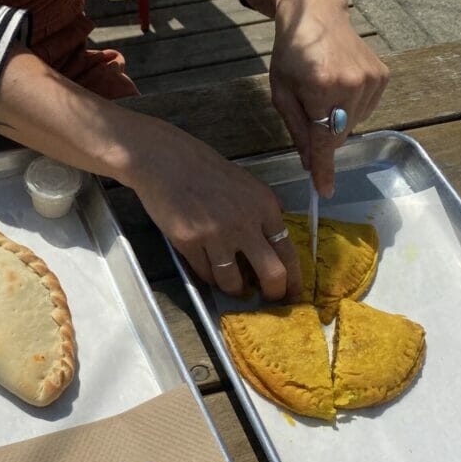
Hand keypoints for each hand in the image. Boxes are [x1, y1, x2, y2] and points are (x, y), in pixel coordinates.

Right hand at [130, 119, 301, 300]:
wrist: (167, 162)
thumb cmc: (206, 171)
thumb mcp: (247, 185)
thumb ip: (263, 211)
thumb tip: (275, 238)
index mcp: (264, 207)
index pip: (288, 252)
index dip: (294, 280)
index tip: (292, 294)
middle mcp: (245, 223)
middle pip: (272, 274)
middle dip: (274, 293)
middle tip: (269, 299)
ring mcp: (216, 235)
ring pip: (234, 281)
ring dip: (236, 289)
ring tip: (234, 287)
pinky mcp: (190, 243)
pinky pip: (206, 274)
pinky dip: (210, 277)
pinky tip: (210, 270)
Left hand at [268, 0, 388, 196]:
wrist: (316, 13)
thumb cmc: (291, 53)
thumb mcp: (281, 92)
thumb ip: (297, 129)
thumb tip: (309, 162)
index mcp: (322, 88)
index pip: (325, 140)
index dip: (324, 169)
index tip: (325, 191)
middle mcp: (351, 84)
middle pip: (338, 135)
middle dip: (322, 134)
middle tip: (309, 109)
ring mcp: (371, 80)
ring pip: (352, 125)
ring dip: (336, 120)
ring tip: (323, 91)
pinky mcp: (382, 76)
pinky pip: (365, 111)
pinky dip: (350, 108)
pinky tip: (339, 86)